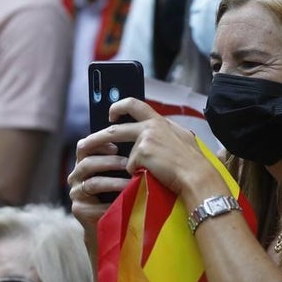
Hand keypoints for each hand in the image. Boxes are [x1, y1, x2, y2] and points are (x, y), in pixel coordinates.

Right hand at [67, 134, 130, 232]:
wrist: (109, 225)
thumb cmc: (115, 195)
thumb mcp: (114, 174)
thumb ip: (118, 161)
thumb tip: (138, 146)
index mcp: (82, 164)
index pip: (83, 147)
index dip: (98, 144)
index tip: (116, 147)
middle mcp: (75, 177)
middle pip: (87, 164)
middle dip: (109, 162)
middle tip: (128, 164)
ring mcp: (75, 194)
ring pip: (93, 183)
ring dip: (114, 182)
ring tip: (130, 183)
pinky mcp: (79, 210)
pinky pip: (96, 205)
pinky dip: (113, 202)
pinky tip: (126, 201)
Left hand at [102, 98, 223, 202]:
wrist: (197, 175)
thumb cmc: (193, 164)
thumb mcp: (182, 140)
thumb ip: (167, 134)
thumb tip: (152, 137)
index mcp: (161, 121)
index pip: (135, 105)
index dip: (119, 107)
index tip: (111, 114)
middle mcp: (152, 125)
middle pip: (115, 128)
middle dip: (97, 137)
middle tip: (84, 144)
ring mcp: (146, 138)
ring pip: (121, 151)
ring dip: (112, 160)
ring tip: (110, 166)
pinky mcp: (141, 152)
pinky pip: (130, 167)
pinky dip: (136, 175)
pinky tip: (148, 177)